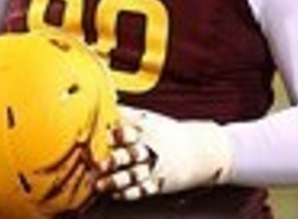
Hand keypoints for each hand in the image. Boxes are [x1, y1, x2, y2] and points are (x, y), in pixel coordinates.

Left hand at [95, 107, 232, 199]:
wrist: (197, 151)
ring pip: (133, 177)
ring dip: (115, 181)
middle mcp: (150, 151)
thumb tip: (107, 102)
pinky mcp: (157, 184)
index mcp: (147, 132)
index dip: (119, 134)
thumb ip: (128, 113)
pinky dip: (128, 194)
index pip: (132, 132)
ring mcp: (154, 169)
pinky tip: (116, 194)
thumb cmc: (167, 132)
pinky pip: (142, 191)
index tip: (106, 136)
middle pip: (132, 155)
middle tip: (101, 164)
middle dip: (116, 160)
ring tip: (99, 185)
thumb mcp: (150, 118)